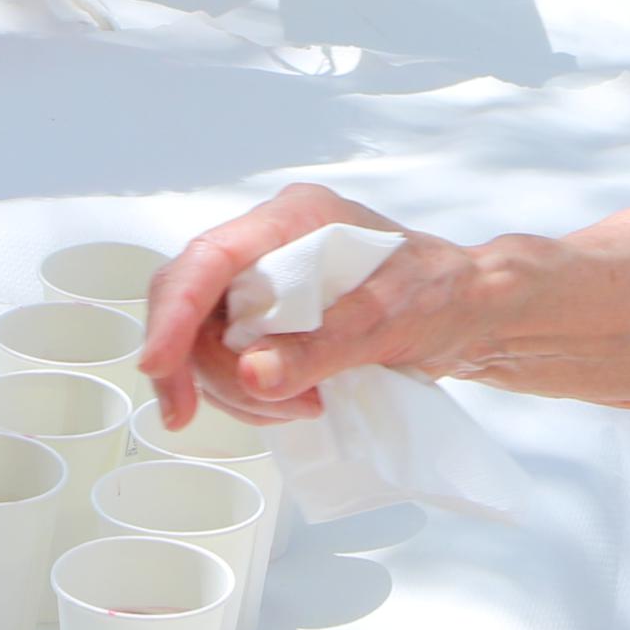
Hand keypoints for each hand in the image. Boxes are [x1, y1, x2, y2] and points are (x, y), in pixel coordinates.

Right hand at [138, 181, 477, 426]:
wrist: (471, 310)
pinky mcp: (270, 320)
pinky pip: (228, 361)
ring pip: (204, 342)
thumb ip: (320, 346)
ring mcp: (265, 283)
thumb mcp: (389, 321)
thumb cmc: (441, 295)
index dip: (174, 312)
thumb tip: (252, 373)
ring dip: (238, 390)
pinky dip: (252, 395)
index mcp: (293, 220)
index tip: (158, 367)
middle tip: (266, 408)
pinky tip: (298, 404)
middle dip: (207, 368)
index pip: (208, 259)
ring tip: (305, 407)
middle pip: (191, 305)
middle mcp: (268, 245)